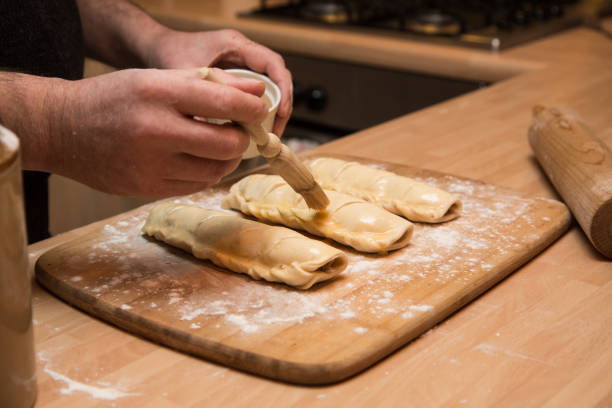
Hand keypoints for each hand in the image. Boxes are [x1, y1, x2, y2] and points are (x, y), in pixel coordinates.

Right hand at [40, 68, 267, 197]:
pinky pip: (195, 185)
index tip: (258, 110)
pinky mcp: (146, 189)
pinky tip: (196, 159)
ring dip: (226, 158)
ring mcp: (149, 165)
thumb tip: (255, 94)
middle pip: (227, 144)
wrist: (62, 129)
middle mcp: (154, 130)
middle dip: (242, 138)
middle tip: (238, 130)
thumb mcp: (155, 77)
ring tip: (217, 144)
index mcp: (157, 93)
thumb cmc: (113, 98)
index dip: (251, 109)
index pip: (223, 104)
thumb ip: (207, 83)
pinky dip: (205, 172)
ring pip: (215, 170)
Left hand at [148, 29, 292, 136]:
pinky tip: (250, 129)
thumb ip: (206, 95)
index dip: (284, 89)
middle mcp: (244, 54)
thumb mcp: (189, 76)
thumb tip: (223, 127)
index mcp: (236, 45)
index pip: (274, 64)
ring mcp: (241, 66)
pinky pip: (254, 94)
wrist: (158, 48)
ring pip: (267, 89)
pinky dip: (256, 112)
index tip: (282, 111)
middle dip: (281, 106)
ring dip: (270, 112)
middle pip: (276, 80)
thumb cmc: (171, 54)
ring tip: (265, 135)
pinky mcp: (236, 78)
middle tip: (275, 132)